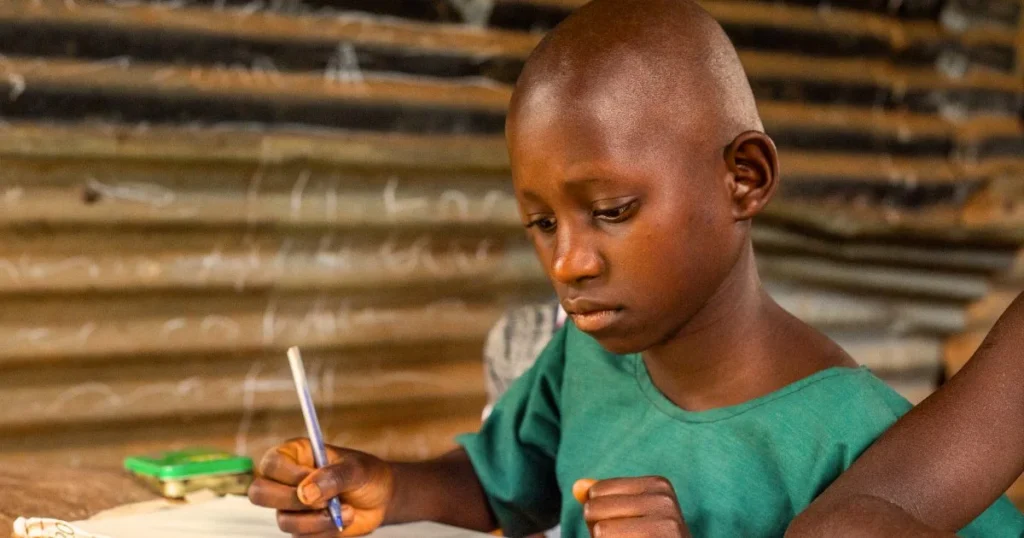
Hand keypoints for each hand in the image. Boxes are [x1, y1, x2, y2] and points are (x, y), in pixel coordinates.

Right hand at [248, 438, 394, 536]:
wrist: (381, 499)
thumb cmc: (366, 474)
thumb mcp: (356, 469)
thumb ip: (332, 476)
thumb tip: (305, 493)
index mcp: (295, 455)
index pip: (271, 464)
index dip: (289, 475)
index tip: (314, 478)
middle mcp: (286, 480)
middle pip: (259, 493)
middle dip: (290, 501)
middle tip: (323, 501)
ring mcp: (290, 506)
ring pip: (284, 520)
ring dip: (316, 519)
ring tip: (345, 509)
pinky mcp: (301, 528)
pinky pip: (301, 537)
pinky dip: (325, 531)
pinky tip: (343, 519)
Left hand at [573, 477, 690, 537]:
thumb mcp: (624, 516)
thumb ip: (601, 500)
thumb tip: (577, 487)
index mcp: (658, 485)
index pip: (597, 492)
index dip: (601, 514)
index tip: (629, 526)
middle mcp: (665, 503)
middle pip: (594, 509)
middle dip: (600, 530)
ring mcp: (666, 528)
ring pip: (600, 531)